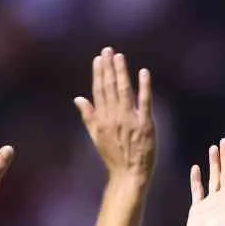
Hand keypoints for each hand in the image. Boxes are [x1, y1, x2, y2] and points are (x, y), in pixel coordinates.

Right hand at [74, 47, 154, 182]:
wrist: (129, 174)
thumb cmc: (113, 157)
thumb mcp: (97, 137)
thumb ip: (88, 116)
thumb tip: (78, 98)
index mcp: (102, 119)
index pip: (99, 91)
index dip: (99, 73)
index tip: (99, 59)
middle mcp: (114, 117)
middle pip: (110, 87)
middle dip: (109, 67)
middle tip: (109, 50)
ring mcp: (130, 120)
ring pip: (124, 91)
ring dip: (121, 72)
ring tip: (120, 57)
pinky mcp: (146, 125)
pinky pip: (145, 102)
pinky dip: (144, 87)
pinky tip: (143, 72)